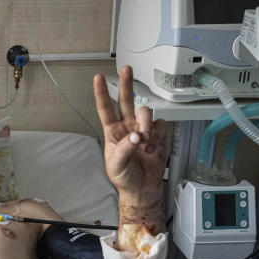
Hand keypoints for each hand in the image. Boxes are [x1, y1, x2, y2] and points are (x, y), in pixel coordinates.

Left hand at [93, 66, 168, 201]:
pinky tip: (153, 144)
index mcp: (113, 132)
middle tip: (127, 70)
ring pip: (146, 112)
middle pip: (126, 100)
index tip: (98, 78)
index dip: (101, 93)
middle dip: (126, 84)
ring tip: (144, 139)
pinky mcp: (157, 135)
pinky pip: (160, 124)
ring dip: (146, 122)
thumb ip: (124, 150)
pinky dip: (158, 133)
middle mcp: (127, 126)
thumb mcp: (116, 166)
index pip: (105, 108)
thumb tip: (134, 136)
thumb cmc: (124, 178)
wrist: (142, 188)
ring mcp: (143, 129)